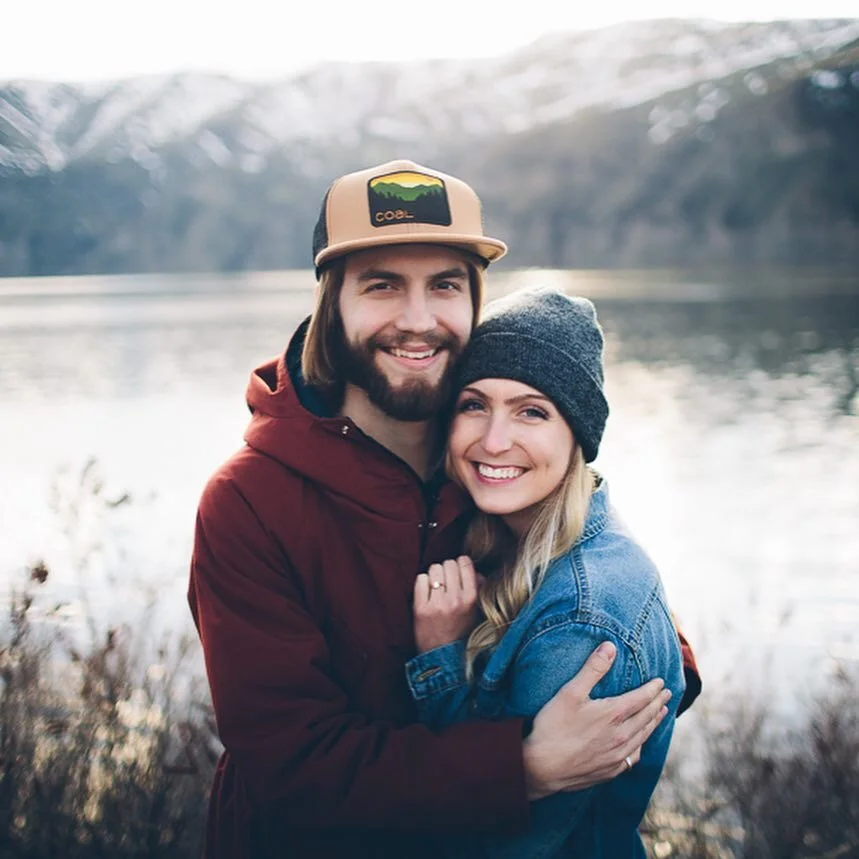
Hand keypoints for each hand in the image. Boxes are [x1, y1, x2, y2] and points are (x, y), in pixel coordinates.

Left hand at [413, 557, 480, 652]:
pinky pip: (421, 579)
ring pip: (434, 569)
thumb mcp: (477, 611)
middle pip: (448, 563)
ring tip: (436, 588)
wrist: (443, 658)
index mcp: (472, 599)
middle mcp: (455, 599)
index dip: (460, 564)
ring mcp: (437, 604)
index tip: (458, 571)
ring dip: (434, 576)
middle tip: (446, 582)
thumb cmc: (461, 632)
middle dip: (447, 570)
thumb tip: (473, 569)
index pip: (465, 563)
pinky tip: (426, 594)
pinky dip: (422, 583)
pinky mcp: (420, 608)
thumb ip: (478, 588)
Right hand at [522, 641, 670, 799]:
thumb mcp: (570, 692)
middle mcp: (621, 736)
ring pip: (643, 737)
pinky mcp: (609, 771)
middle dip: (657, 703)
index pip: (641, 698)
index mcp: (613, 714)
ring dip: (654, 723)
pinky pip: (633, 757)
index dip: (652, 689)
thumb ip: (593, 668)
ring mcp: (616, 757)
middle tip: (667, 694)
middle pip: (646, 717)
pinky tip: (639, 745)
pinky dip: (641, 746)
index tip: (661, 682)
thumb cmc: (553, 727)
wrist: (541, 768)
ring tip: (661, 714)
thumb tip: (610, 646)